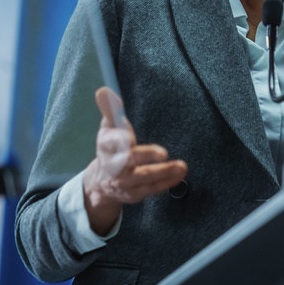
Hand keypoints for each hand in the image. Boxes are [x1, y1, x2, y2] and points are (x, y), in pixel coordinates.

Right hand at [82, 87, 187, 235]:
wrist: (101, 183)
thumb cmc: (110, 149)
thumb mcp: (108, 128)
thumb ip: (110, 109)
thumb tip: (104, 90)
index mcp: (106, 146)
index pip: (111, 142)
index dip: (119, 139)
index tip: (129, 137)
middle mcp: (114, 166)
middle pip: (129, 161)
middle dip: (145, 156)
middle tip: (163, 153)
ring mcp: (125, 182)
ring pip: (145, 177)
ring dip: (164, 171)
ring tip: (182, 166)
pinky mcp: (135, 194)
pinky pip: (153, 189)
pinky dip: (167, 182)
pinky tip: (181, 174)